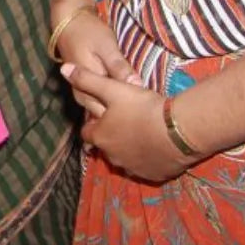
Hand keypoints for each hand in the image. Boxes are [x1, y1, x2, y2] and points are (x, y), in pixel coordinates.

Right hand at [52, 3, 137, 114]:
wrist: (69, 22)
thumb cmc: (88, 32)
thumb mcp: (106, 47)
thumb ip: (119, 67)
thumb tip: (137, 86)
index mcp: (87, 86)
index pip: (110, 112)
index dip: (130, 113)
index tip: (147, 106)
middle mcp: (82, 95)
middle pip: (105, 116)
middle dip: (124, 115)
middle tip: (146, 107)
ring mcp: (81, 93)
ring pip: (101, 111)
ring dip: (118, 111)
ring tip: (138, 106)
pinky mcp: (84, 89)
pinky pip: (98, 104)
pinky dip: (111, 104)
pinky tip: (126, 101)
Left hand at [62, 63, 196, 181]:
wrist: (181, 131)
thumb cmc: (142, 107)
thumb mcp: (112, 88)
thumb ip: (87, 79)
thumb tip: (63, 68)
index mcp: (100, 137)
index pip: (87, 132)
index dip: (94, 122)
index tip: (103, 114)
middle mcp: (113, 157)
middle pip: (106, 146)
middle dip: (111, 135)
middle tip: (124, 120)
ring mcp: (134, 169)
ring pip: (125, 158)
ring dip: (128, 147)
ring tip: (141, 131)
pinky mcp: (154, 176)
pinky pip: (145, 167)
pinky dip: (146, 158)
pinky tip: (156, 144)